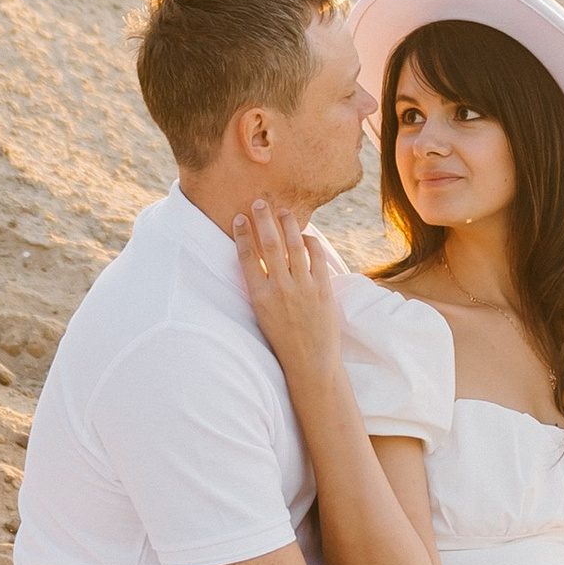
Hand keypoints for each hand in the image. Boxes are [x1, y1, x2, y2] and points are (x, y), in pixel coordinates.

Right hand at [232, 200, 345, 391]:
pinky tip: (305, 236)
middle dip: (264, 220)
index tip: (240, 219)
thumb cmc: (283, 339)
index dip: (243, 235)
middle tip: (260, 203)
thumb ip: (261, 287)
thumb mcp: (263, 314)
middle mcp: (280, 289)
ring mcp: (303, 287)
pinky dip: (310, 242)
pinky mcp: (323, 288)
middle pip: (270, 244)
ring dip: (288, 224)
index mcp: (259, 297)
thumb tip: (260, 259)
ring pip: (294, 245)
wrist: (310, 362)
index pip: (247, 257)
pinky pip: (316, 257)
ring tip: (283, 211)